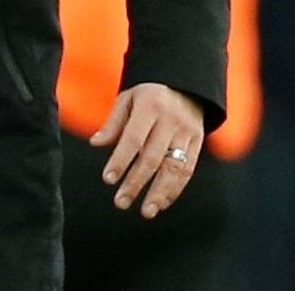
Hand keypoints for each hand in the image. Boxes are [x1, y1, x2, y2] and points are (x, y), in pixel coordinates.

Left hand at [90, 81, 204, 217]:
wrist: (185, 82)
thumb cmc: (149, 93)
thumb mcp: (127, 99)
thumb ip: (113, 123)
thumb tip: (96, 143)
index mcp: (150, 107)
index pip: (133, 139)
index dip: (120, 161)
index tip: (108, 179)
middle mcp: (170, 121)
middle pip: (152, 157)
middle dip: (136, 183)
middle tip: (121, 201)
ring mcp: (187, 132)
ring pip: (174, 168)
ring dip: (159, 192)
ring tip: (145, 211)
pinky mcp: (198, 142)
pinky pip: (188, 170)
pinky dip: (175, 189)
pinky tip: (162, 202)